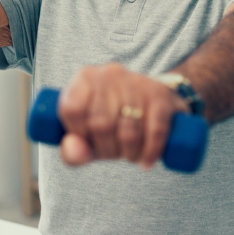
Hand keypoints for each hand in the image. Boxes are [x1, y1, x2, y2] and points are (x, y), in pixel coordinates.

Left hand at [57, 63, 188, 168]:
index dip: (79, 133)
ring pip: (129, 130)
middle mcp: (109, 74)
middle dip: (108, 149)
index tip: (90, 142)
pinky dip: (150, 151)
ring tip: (131, 156)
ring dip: (129, 153)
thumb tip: (75, 149)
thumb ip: (72, 151)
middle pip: (101, 123)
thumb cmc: (114, 123)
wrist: (157, 104)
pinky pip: (155, 131)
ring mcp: (137, 82)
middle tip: (114, 153)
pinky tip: (146, 160)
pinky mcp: (161, 95)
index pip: (72, 109)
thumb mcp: (87, 137)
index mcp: (84, 79)